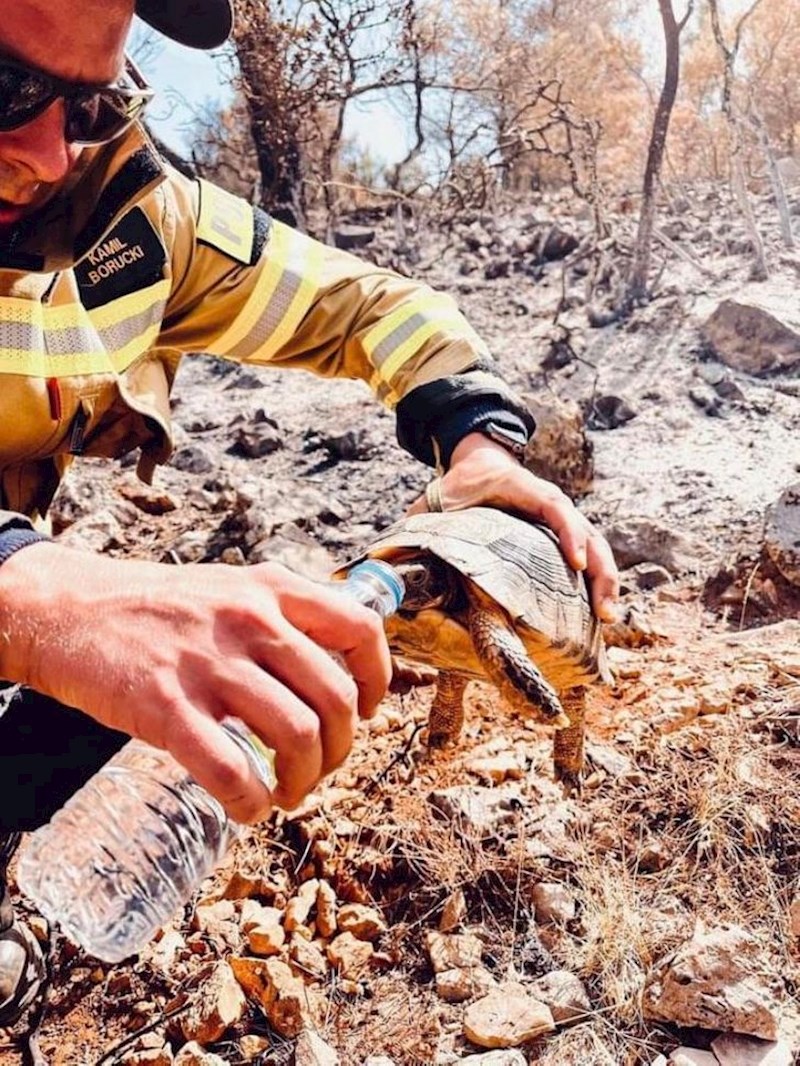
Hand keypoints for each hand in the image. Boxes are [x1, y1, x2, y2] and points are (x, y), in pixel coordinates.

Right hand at [0, 544, 391, 822]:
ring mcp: (209, 663)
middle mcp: (251, 620)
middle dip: (340, 750)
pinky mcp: (167, 705)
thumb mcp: (232, 587)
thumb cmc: (160, 607)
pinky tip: (248, 807)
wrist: (72, 609)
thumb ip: (281, 617)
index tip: (364, 711)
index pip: (360, 631)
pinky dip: (251, 801)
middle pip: (334, 699)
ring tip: (287, 793)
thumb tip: (334, 669)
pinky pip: (230, 769)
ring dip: (304, 781)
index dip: (376, 680)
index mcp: (272, 588)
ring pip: (296, 736)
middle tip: (319, 769)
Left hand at [407, 432, 619, 621]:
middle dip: (599, 571)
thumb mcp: (436, 502)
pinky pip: (586, 557)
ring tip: (606, 619)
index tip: (574, 562)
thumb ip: (417, 526)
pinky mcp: (561, 537)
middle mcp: (552, 504)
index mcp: (524, 490)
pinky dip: (595, 582)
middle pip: (587, 534)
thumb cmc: (458, 486)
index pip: (553, 507)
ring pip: (594, 548)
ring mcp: (562, 521)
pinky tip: (596, 614)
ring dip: (604, 582)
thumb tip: (379, 560)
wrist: (477, 464)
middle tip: (603, 611)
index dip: (568, 533)